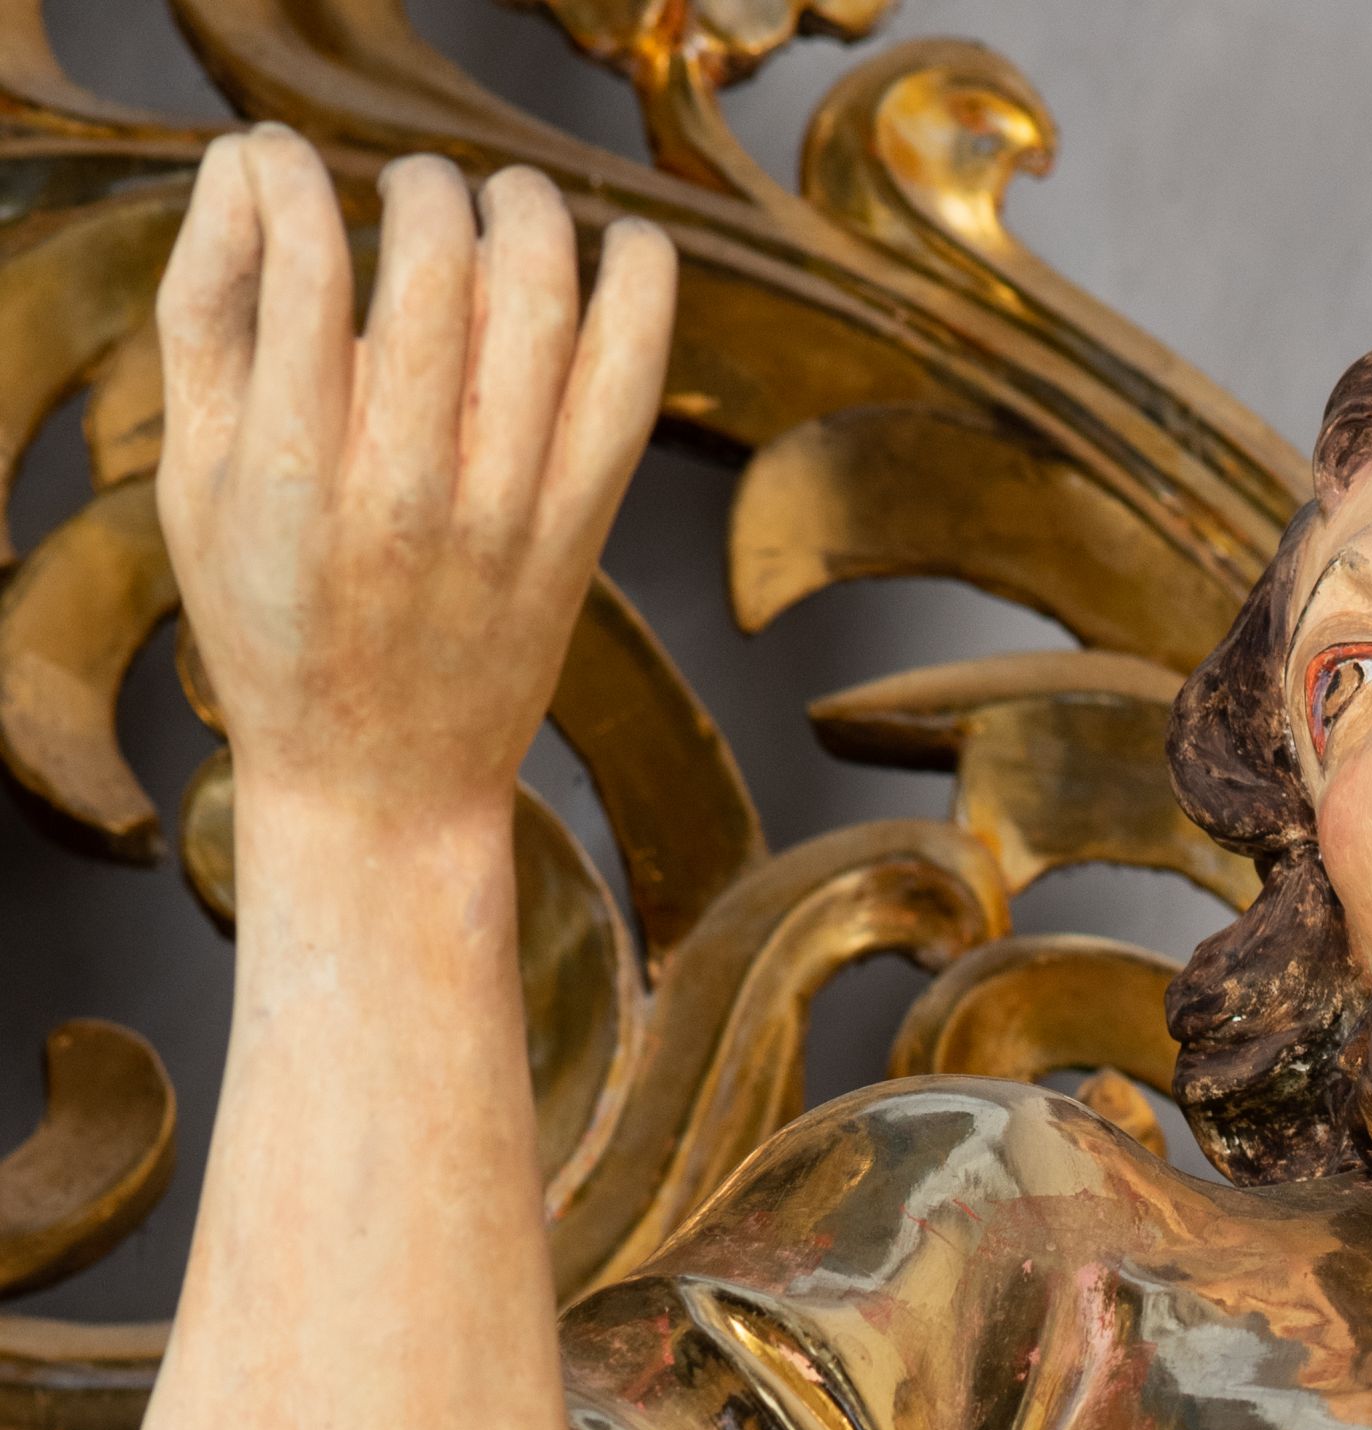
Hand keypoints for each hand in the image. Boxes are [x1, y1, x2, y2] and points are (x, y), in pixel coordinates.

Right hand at [155, 127, 674, 827]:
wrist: (380, 787)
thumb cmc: (271, 625)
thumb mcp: (194, 483)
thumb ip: (206, 320)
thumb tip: (250, 172)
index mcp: (295, 471)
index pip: (305, 255)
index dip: (291, 171)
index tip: (286, 167)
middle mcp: (409, 490)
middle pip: (434, 263)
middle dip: (420, 185)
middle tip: (409, 188)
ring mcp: (507, 514)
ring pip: (540, 304)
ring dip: (524, 211)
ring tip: (501, 198)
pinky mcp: (579, 533)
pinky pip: (630, 384)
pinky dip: (642, 291)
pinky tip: (627, 242)